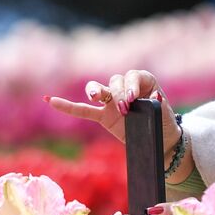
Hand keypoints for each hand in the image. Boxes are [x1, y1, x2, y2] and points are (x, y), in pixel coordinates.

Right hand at [44, 69, 180, 152]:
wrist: (162, 139)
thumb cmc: (164, 123)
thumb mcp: (163, 112)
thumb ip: (154, 106)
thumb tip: (151, 100)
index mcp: (143, 82)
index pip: (133, 75)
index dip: (132, 84)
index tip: (135, 98)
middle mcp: (125, 88)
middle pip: (115, 81)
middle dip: (119, 92)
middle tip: (127, 106)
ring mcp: (112, 102)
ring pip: (99, 89)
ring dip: (95, 90)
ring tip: (95, 96)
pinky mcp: (103, 116)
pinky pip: (83, 110)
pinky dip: (67, 106)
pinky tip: (51, 100)